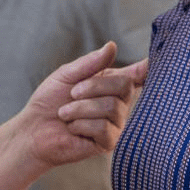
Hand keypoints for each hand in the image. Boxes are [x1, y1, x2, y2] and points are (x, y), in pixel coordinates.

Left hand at [19, 42, 145, 168]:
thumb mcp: (66, 75)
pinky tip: (72, 129)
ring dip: (81, 108)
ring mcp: (116, 124)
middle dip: (92, 87)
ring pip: (111, 107)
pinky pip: (104, 128)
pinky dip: (81, 125)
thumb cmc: (49, 101)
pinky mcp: (108, 142)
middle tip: (72, 94)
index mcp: (110, 83)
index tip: (156, 60)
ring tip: (66, 114)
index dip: (150, 67)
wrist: (33, 129)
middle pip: (123, 86)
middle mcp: (118, 103)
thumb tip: (112, 46)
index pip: (138, 75)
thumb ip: (90, 63)